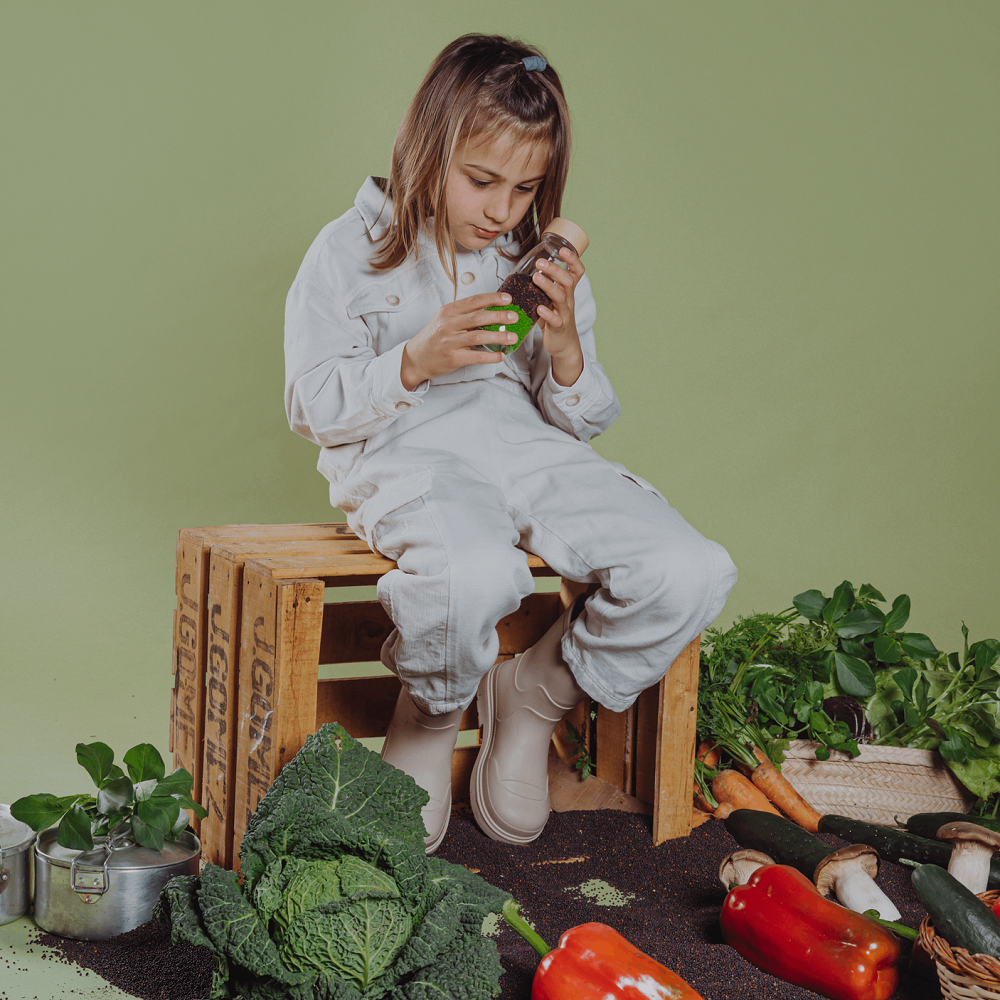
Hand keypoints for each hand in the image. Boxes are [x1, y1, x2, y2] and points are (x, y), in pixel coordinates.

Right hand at [400, 292, 519, 390]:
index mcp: (448, 311)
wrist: (416, 358)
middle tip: (514, 317)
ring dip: (498, 336)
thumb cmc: (434, 337)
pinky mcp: (453, 358)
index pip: (474, 301)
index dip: (492, 298)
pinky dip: (491, 356)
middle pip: (478, 317)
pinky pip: (476, 356)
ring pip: (478, 336)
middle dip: (499, 315)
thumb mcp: (445, 320)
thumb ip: (464, 315)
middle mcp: (448, 324)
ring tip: (513, 337)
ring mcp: (450, 341)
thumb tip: (492, 311)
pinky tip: (501, 355)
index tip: (508, 299)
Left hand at [533, 247, 584, 385]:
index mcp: (568, 291)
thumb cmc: (555, 318)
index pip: (576, 272)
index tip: (562, 249)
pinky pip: (555, 320)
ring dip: (548, 286)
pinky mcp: (558, 327)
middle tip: (540, 262)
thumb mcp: (551, 299)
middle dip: (555, 270)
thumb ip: (542, 286)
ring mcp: (565, 314)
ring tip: (536, 278)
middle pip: (568, 281)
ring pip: (561, 297)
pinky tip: (539, 309)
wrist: (564, 344)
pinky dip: (547, 314)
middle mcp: (568, 300)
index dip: (573, 260)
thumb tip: (523, 269)